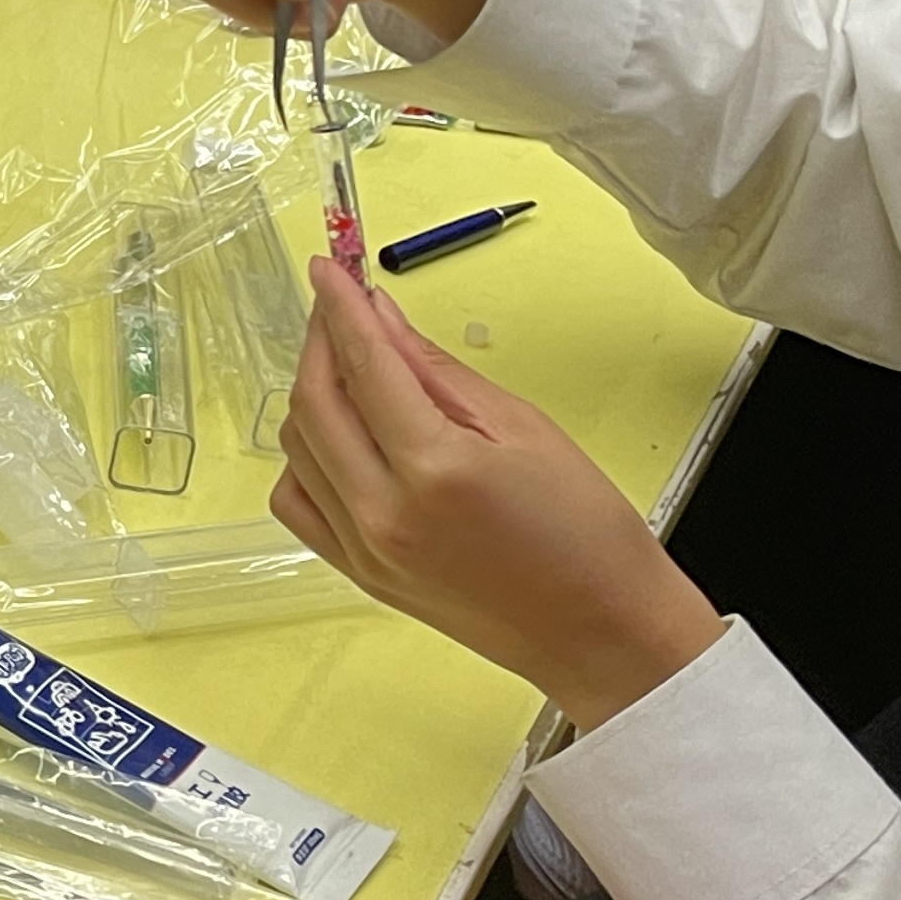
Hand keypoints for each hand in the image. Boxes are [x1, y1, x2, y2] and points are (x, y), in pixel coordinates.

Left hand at [274, 267, 726, 730]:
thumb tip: (382, 317)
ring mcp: (363, 549)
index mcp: (434, 468)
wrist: (602, 631)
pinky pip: (299, 501)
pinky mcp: (359, 574)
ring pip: (298, 449)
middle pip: (315, 403)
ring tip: (349, 368)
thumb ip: (439, 370)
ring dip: (312, 396)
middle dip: (320, 343)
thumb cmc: (585, 530)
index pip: (364, 365)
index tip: (326, 268)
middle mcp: (383, 511)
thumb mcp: (525, 427)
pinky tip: (341, 436)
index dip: (340, 307)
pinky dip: (306, 457)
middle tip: (338, 308)